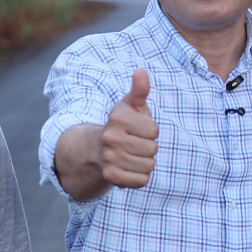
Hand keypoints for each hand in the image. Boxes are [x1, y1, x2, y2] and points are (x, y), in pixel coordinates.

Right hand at [100, 68, 157, 188]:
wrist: (96, 150)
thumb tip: (141, 70)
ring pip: (149, 165)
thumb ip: (139, 90)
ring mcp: (109, 158)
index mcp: (117, 119)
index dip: (150, 131)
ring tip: (131, 156)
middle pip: (153, 149)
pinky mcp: (111, 176)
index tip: (137, 130)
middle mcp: (110, 138)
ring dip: (144, 163)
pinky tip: (129, 168)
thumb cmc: (122, 125)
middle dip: (148, 147)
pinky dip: (140, 177)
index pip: (154, 131)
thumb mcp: (130, 106)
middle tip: (134, 144)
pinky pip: (142, 180)